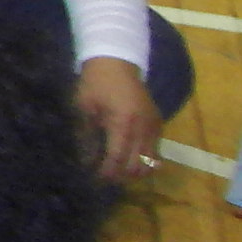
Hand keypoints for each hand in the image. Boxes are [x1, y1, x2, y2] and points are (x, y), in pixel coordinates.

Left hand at [74, 55, 163, 181]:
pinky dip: (143, 160)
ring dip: (134, 172)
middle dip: (120, 176)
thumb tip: (84, 163)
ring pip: (150, 163)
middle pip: (136, 167)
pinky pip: (155, 151)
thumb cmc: (95, 83)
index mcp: (123, 124)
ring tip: (116, 171)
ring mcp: (154, 127)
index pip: (117, 160)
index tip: (93, 180)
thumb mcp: (83, 108)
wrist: (116, 61)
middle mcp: (143, 129)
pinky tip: (128, 159)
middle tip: (103, 178)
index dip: (106, 174)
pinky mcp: (158, 124)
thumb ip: (85, 137)